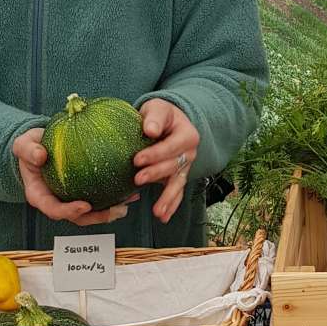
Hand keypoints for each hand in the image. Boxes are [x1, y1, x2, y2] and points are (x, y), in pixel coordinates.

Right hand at [13, 128, 137, 225]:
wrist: (38, 146)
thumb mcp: (23, 145)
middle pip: (78, 217)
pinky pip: (100, 197)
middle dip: (98, 217)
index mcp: (40, 196)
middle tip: (116, 210)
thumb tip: (40, 155)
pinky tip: (130, 188)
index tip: (85, 206)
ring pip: (93, 211)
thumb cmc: (30, 148)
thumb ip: (28, 150)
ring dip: (112, 210)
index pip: (54, 210)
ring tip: (129, 201)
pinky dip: (115, 195)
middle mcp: (57, 202)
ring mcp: (71, 199)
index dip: (69, 212)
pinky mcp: (84, 192)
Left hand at [135, 99, 200, 223]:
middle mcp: (189, 153)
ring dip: (167, 198)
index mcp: (188, 135)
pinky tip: (163, 217)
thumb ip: (154, 117)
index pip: (171, 147)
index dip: (155, 154)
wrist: (169, 122)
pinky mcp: (178, 177)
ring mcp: (185, 167)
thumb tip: (150, 130)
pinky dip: (171, 205)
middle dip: (155, 174)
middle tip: (138, 179)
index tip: (137, 159)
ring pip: (177, 184)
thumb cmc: (161, 114)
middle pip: (173, 166)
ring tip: (157, 212)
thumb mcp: (158, 108)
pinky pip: (177, 193)